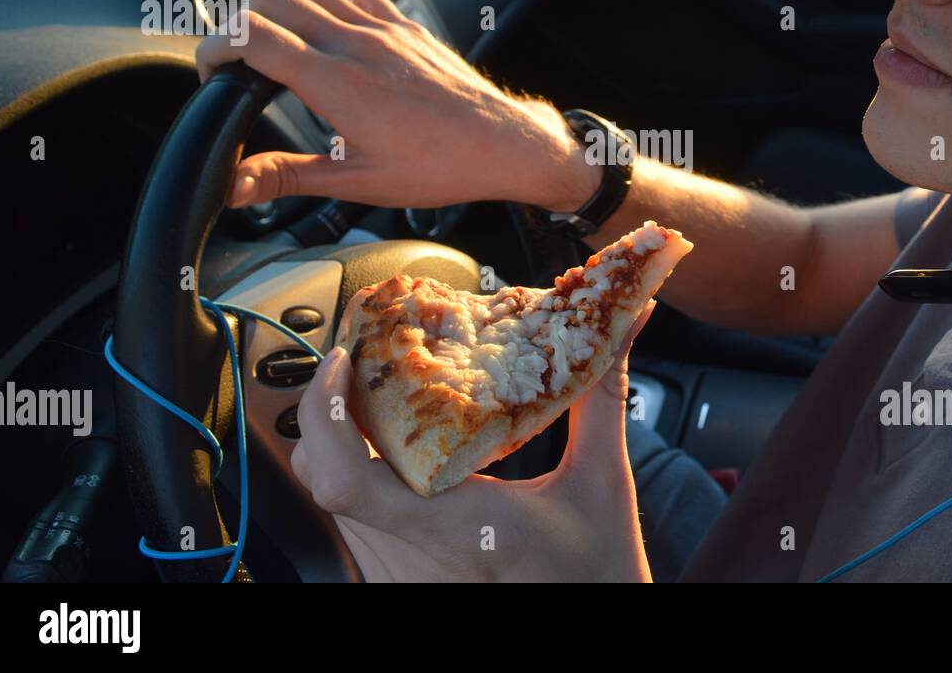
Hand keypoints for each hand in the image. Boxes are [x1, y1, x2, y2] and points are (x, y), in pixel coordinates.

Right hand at [194, 0, 596, 211]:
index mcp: (333, 81)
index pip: (248, 36)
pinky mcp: (406, 26)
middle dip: (238, 24)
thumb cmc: (439, 167)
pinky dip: (332, 6)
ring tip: (283, 50)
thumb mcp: (358, 183)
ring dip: (283, 10)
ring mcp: (382, 28)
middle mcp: (354, 43)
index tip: (210, 74)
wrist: (503, 145)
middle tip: (240, 63)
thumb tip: (236, 187)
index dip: (212, 49)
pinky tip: (337, 40)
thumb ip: (289, 177)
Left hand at [289, 303, 655, 582]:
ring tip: (374, 393)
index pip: (348, 479)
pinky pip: (353, 524)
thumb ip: (602, 396)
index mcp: (461, 529)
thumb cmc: (599, 570)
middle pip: (325, 477)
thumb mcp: (603, 479)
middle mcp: (413, 561)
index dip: (325, 413)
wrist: (597, 631)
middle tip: (364, 356)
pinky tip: (394, 453)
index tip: (346, 359)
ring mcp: (398, 578)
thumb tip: (627, 320)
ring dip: (343, 443)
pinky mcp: (395, 585)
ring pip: (332, 499)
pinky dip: (361, 478)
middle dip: (332, 409)